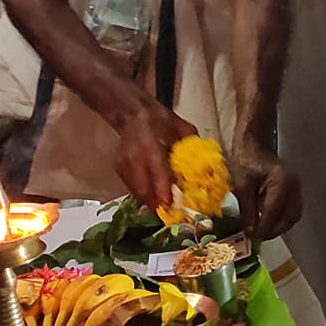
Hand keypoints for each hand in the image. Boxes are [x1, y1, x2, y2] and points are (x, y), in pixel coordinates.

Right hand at [116, 99, 196, 213]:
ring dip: (150, 201)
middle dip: (156, 203)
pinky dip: (143, 193)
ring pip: (136, 191)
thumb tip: (206, 163)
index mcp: (151, 145)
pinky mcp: (118, 168)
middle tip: (170, 212)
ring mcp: (124, 163)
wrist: (132, 113)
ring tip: (163, 207)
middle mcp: (135, 156)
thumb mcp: (182, 128)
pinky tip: (153, 196)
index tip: (169, 205)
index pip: (157, 172)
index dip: (162, 190)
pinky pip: (131, 187)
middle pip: (143, 187)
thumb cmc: (160, 120)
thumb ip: (192, 146)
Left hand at [231, 140, 301, 238]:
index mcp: (281, 181)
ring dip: (280, 226)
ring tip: (264, 232)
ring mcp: (297, 186)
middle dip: (275, 230)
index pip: (275, 211)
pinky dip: (283, 219)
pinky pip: (293, 209)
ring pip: (294, 215)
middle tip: (259, 238)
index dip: (264, 227)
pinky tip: (269, 222)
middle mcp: (294, 184)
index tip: (253, 238)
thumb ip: (247, 210)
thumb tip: (250, 233)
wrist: (253, 144)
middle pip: (290, 216)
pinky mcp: (294, 189)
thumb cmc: (245, 160)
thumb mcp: (242, 186)